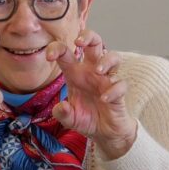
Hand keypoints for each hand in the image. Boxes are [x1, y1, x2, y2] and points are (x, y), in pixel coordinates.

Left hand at [50, 31, 136, 157]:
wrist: (105, 133)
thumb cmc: (86, 119)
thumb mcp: (70, 119)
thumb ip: (63, 114)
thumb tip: (60, 107)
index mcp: (76, 73)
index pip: (66, 53)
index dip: (57, 49)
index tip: (48, 56)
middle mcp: (92, 72)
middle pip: (95, 43)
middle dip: (88, 36)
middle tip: (78, 42)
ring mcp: (106, 80)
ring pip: (113, 57)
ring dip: (106, 60)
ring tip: (97, 70)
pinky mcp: (119, 92)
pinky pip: (120, 84)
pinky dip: (113, 90)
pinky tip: (104, 99)